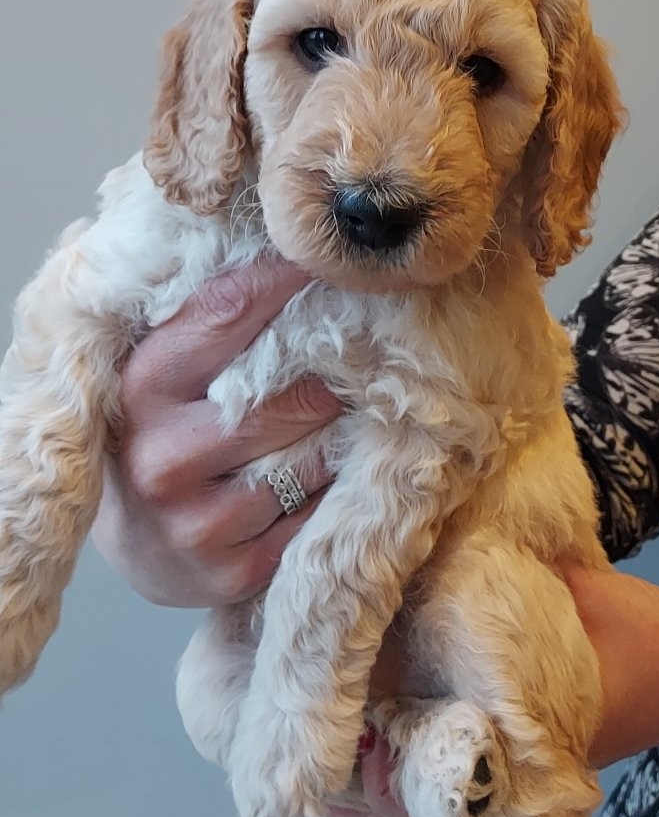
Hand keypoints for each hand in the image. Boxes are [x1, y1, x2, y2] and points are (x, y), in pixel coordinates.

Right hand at [92, 259, 340, 607]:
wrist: (137, 541)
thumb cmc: (161, 431)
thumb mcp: (162, 371)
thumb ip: (207, 319)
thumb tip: (281, 245)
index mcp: (141, 387)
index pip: (226, 313)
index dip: (286, 279)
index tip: (329, 258)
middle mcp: (163, 455)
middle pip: (283, 399)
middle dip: (328, 376)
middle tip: (363, 354)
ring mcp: (197, 521)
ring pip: (308, 462)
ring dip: (336, 436)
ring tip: (348, 414)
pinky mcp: (233, 571)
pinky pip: (314, 517)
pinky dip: (332, 491)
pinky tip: (332, 473)